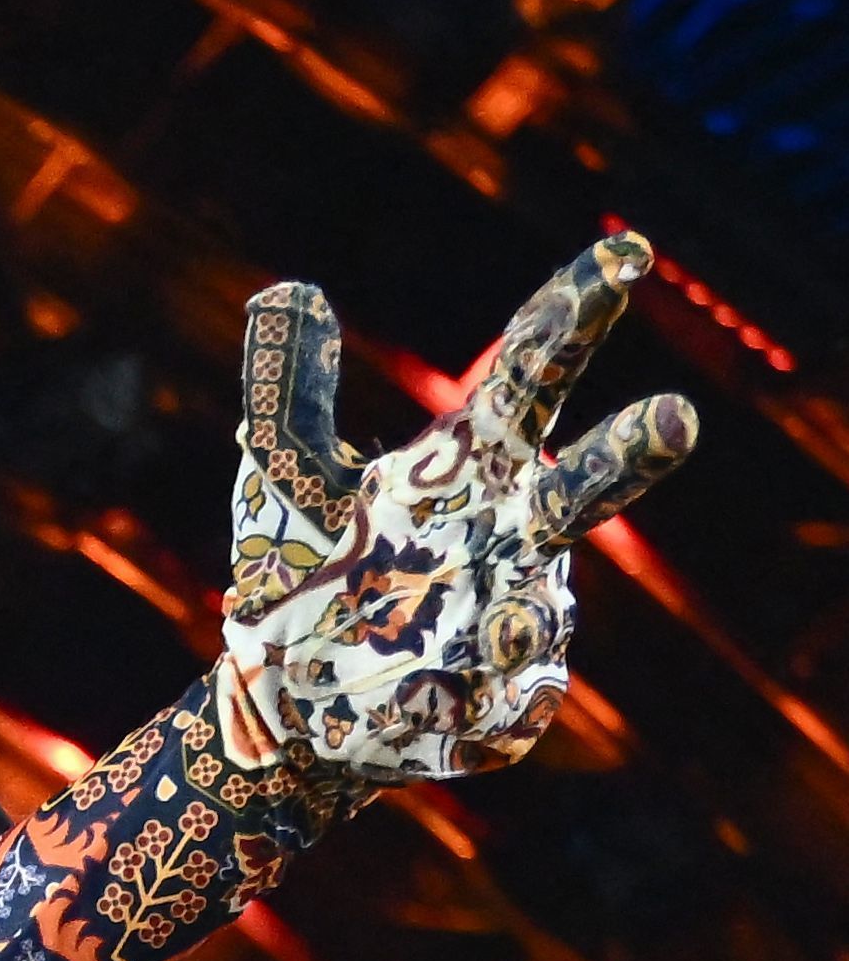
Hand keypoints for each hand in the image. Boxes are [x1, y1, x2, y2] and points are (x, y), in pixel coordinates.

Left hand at [218, 237, 698, 792]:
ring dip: (526, 616)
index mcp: (468, 466)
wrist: (289, 708)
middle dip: (627, 456)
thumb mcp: (284, 481)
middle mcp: (513, 534)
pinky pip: (507, 703)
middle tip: (675, 416)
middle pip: (582, 486)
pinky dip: (491, 699)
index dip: (576, 313)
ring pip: (541, 611)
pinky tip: (451, 697)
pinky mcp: (495, 704)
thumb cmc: (311, 576)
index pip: (531, 375)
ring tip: (497, 629)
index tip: (628, 252)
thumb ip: (288, 393)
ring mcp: (513, 618)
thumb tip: (288, 290)